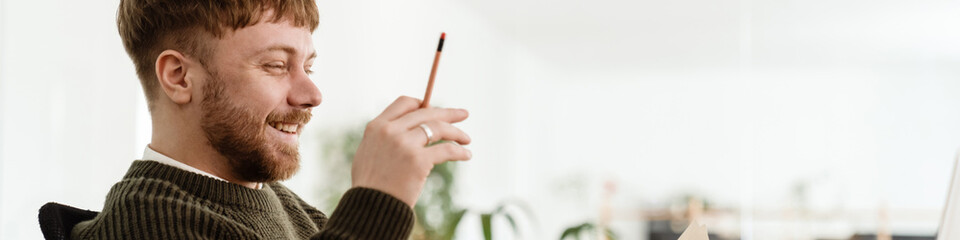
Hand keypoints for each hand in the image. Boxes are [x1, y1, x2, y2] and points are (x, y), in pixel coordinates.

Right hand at [351, 96, 471, 206]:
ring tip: (467, 139)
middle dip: (448, 113)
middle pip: (426, 113)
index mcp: (377, 126)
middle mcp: (390, 131)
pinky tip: (466, 155)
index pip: (404, 103)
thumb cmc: (370, 184)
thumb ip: (384, 137)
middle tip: (463, 114)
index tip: (435, 109)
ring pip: (438, 128)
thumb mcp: (368, 152)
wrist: (370, 207)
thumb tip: (406, 128)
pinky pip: (446, 150)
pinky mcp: (418, 161)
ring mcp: (405, 145)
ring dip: (456, 133)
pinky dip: (459, 152)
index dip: (423, 103)